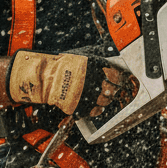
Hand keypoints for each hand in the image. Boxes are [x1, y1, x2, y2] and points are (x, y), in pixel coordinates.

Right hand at [7, 51, 138, 117]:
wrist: (48, 78)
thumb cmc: (62, 66)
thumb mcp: (83, 57)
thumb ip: (97, 62)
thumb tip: (108, 63)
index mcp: (98, 69)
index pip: (116, 75)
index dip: (118, 78)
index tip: (118, 79)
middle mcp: (96, 82)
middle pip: (112, 88)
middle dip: (113, 88)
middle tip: (111, 88)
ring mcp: (90, 96)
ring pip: (106, 100)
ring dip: (107, 99)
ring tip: (103, 96)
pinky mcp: (84, 107)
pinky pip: (96, 111)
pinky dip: (98, 109)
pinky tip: (96, 105)